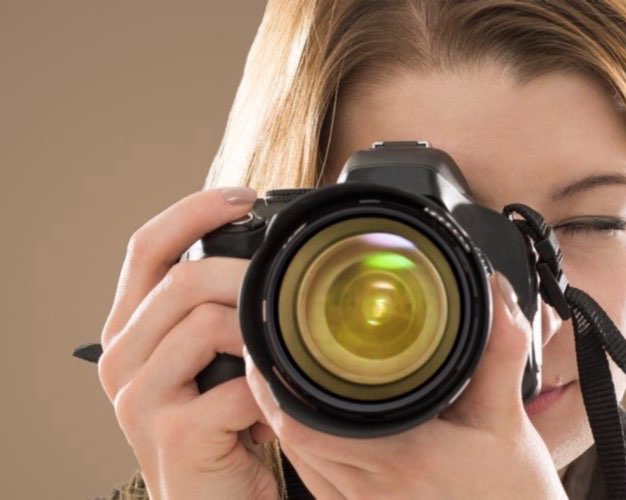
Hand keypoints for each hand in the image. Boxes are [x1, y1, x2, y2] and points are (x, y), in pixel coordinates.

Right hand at [97, 187, 278, 499]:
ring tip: (277, 363)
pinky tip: (274, 407)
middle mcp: (121, 360)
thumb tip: (262, 254)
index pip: (146, 248)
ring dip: (260, 336)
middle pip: (183, 279)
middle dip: (247, 276)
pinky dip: (268, 389)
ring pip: (208, 322)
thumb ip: (216, 310)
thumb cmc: (220, 429)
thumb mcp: (209, 360)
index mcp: (129, 332)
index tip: (244, 197)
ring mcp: (140, 400)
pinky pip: (237, 384)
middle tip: (287, 294)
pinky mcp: (175, 436)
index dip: (193, 211)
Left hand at [245, 271, 567, 499]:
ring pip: (302, 463)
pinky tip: (318, 425)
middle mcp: (372, 492)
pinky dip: (308, 450)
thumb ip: (499, 350)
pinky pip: (318, 483)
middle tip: (272, 349)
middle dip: (274, 394)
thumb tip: (494, 292)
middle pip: (292, 440)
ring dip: (286, 422)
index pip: (305, 423)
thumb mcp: (509, 418)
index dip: (274, 384)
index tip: (271, 344)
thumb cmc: (514, 493)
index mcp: (401, 459)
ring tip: (286, 378)